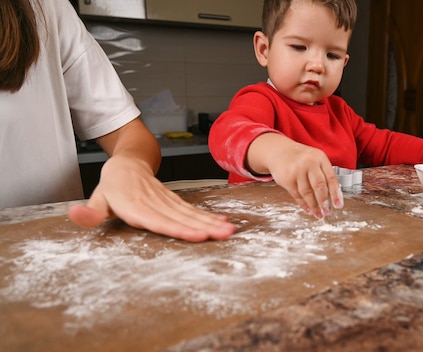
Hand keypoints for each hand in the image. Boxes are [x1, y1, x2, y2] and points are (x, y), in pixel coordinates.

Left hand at [68, 156, 235, 241]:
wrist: (128, 162)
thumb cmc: (113, 185)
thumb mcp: (98, 198)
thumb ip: (90, 212)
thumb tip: (76, 215)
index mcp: (136, 206)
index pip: (159, 220)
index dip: (179, 228)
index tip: (197, 235)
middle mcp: (154, 203)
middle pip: (182, 217)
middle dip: (205, 227)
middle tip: (225, 235)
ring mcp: (166, 200)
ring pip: (190, 212)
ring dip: (211, 222)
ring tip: (229, 230)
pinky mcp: (173, 200)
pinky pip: (191, 209)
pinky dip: (207, 216)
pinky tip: (221, 222)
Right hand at [247, 133, 343, 217]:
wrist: (279, 152)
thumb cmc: (300, 158)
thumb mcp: (315, 160)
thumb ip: (324, 174)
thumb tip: (332, 196)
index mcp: (319, 157)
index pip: (331, 178)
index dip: (336, 193)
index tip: (338, 204)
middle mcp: (308, 162)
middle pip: (319, 186)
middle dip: (324, 202)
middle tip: (327, 211)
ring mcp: (296, 170)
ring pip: (307, 193)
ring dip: (314, 206)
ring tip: (318, 213)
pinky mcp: (287, 179)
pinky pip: (297, 195)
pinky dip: (303, 204)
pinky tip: (308, 209)